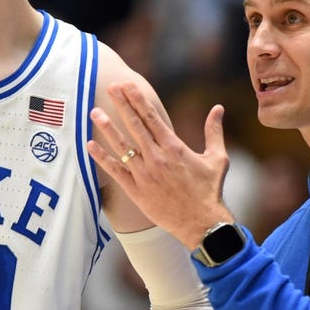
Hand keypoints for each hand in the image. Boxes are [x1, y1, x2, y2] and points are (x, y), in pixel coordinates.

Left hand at [87, 82, 231, 249]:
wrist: (202, 223)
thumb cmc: (210, 191)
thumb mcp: (218, 158)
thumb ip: (214, 131)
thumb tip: (218, 108)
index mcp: (174, 147)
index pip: (152, 117)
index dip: (138, 99)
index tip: (127, 85)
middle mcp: (157, 157)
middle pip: (135, 125)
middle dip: (121, 104)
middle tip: (110, 87)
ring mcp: (144, 174)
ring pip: (121, 146)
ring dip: (107, 128)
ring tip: (95, 112)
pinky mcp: (136, 191)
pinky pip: (115, 172)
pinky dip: (102, 158)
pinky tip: (91, 146)